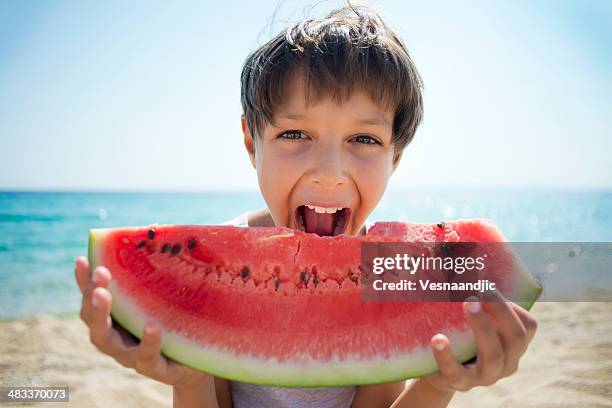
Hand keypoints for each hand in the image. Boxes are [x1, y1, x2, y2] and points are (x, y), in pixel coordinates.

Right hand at [74, 256, 207, 387]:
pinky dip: (148, 342)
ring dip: (103, 316)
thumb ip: (156, 273)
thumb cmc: (177, 322)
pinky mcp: (155, 368)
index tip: (82, 258)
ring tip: (104, 295)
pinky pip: (147, 357)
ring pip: (107, 341)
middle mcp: (117, 338)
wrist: (198, 361)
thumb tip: (156, 231)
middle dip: (91, 295)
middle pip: (92, 319)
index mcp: (116, 318)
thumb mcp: (166, 295)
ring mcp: (132, 356)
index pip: (92, 298)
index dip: (84, 281)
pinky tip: (152, 326)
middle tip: (99, 274)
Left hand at [424, 290, 537, 391]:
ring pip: (493, 355)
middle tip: (481, 289)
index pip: (527, 325)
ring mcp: (486, 376)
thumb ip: (474, 294)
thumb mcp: (472, 317)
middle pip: (515, 337)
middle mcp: (507, 361)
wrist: (439, 371)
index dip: (512, 306)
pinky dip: (446, 355)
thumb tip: (457, 247)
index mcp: (513, 344)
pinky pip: (456, 372)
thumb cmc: (460, 336)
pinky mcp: (460, 383)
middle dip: (500, 311)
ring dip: (482, 327)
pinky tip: (437, 339)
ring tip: (467, 303)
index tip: (488, 284)